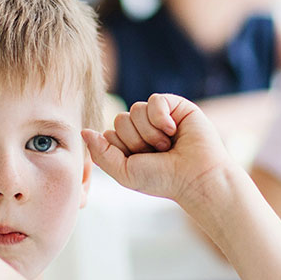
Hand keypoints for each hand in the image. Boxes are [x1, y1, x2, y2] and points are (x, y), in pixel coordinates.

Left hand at [82, 93, 234, 204]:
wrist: (196, 177)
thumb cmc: (163, 179)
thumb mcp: (125, 172)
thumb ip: (101, 153)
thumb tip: (83, 131)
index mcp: (130, 145)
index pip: (108, 134)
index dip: (122, 149)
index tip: (141, 163)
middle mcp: (143, 129)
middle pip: (120, 120)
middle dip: (136, 141)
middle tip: (157, 155)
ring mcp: (158, 117)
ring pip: (136, 109)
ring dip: (150, 132)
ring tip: (167, 145)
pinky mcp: (175, 106)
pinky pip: (155, 100)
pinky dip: (161, 117)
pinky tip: (173, 130)